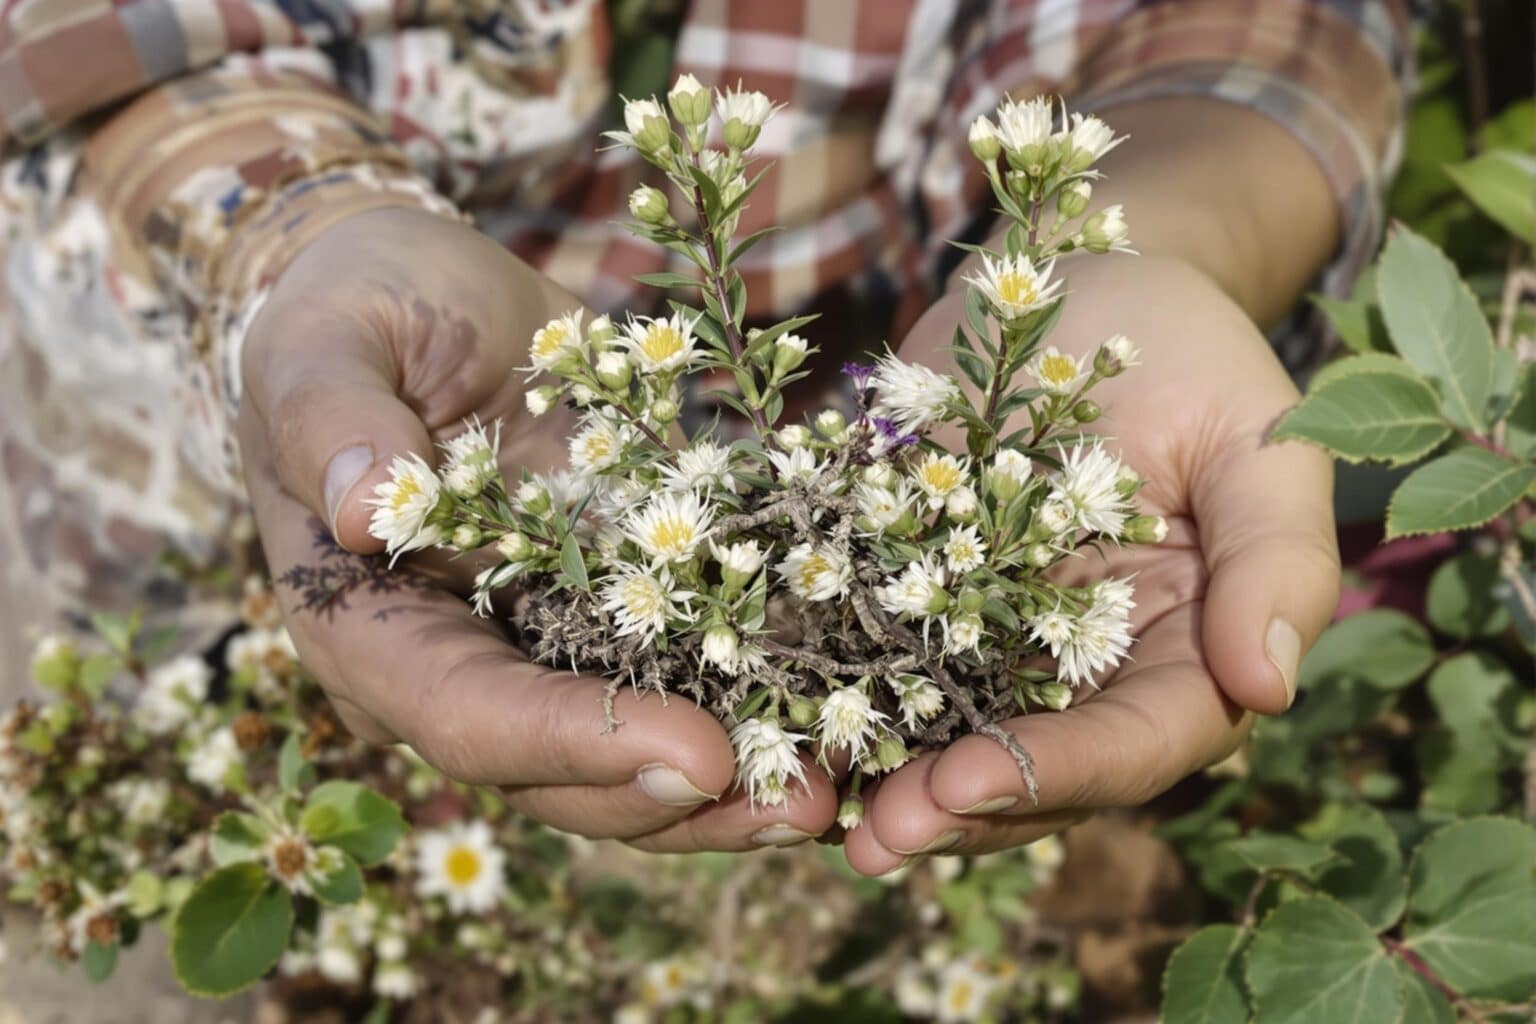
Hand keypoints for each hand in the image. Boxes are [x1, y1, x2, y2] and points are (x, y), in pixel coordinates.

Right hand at [239, 206, 839, 849]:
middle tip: (804, 799)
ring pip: (626, 763)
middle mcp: (452, 667)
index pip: (467, 714)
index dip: (578, 743)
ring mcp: (533, 652)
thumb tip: (360, 505)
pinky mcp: (602, 620)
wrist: (424, 304)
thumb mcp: (328, 341)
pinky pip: (674, 689)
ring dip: (731, 790)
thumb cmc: (356, 314)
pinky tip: (836, 723)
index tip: (699, 754)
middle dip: (680, 797)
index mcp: (366, 626)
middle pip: (560, 773)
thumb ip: (330, 417)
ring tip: (838, 793)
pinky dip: (750, 714)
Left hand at [842, 255, 1340, 872]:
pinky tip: (769, 724)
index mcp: (1188, 652)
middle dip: (953, 809)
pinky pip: (879, 665)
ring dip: (882, 783)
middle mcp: (1091, 672)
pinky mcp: (923, 599)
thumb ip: (1278, 559)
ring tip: (807, 812)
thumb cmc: (1187, 349)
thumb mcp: (1257, 436)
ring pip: (949, 741)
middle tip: (871, 836)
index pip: (1135, 742)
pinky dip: (832, 702)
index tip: (967, 785)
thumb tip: (1270, 689)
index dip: (1055, 773)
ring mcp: (1001, 643)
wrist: (1073, 280)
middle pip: (1034, 772)